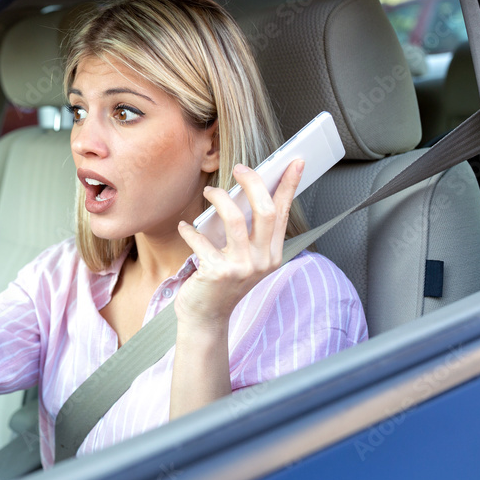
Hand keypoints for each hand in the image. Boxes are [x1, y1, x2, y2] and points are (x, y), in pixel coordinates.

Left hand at [175, 159, 304, 328]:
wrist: (206, 317)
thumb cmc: (222, 282)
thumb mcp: (244, 258)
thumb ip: (249, 231)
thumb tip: (247, 193)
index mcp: (272, 254)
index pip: (283, 213)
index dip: (289, 185)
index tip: (294, 161)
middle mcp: (262, 261)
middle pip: (263, 210)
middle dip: (253, 183)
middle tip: (239, 168)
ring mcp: (241, 268)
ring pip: (234, 219)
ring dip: (219, 198)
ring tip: (209, 191)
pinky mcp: (217, 272)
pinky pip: (201, 240)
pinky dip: (190, 230)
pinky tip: (185, 227)